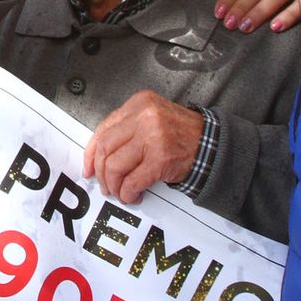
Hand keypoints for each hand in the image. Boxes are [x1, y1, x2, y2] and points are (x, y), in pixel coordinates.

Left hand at [82, 90, 205, 204]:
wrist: (211, 145)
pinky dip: (128, 194)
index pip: (104, 129)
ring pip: (115, 166)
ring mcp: (152, 137)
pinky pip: (132, 181)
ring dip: (114, 186)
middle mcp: (144, 116)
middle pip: (106, 148)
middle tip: (105, 185)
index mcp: (139, 103)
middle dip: (102, 173)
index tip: (89, 168)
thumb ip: (127, 129)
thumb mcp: (152, 118)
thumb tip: (99, 156)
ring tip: (121, 192)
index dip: (91, 153)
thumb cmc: (181, 134)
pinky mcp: (160, 159)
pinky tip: (133, 196)